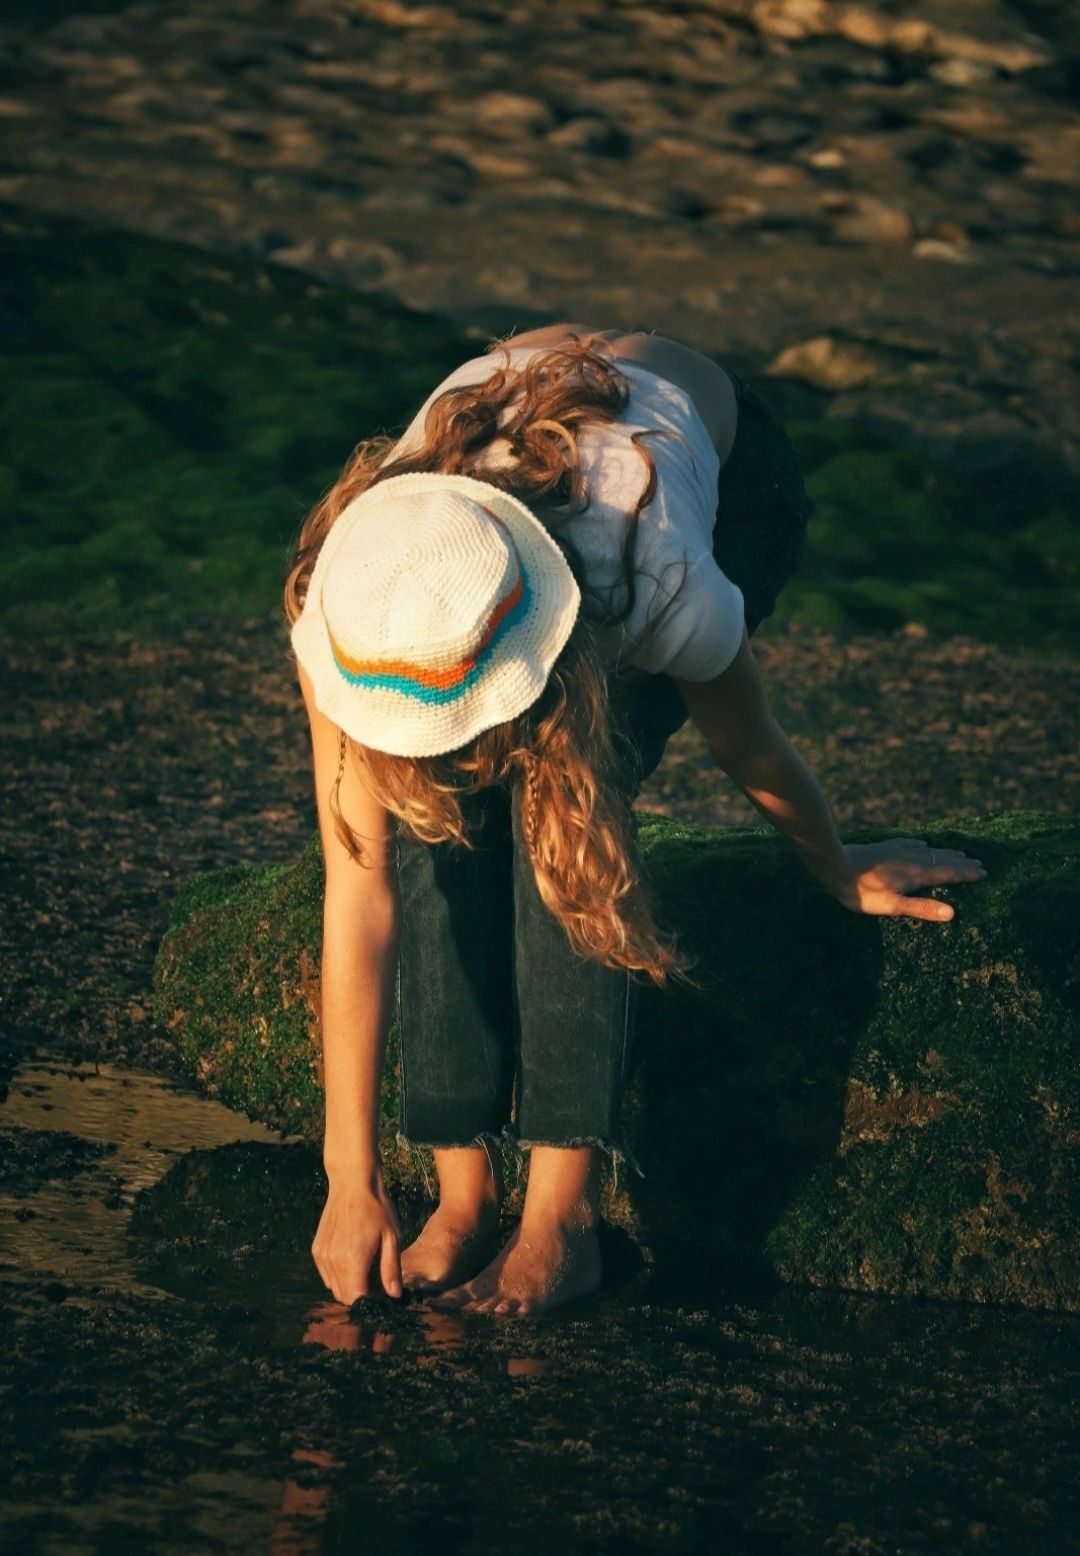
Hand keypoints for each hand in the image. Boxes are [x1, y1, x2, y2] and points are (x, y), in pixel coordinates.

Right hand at [312, 1174, 402, 1304]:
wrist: (352, 1182)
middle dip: (361, 1295)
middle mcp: (334, 1260)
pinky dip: (339, 1275)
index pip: (357, 1299)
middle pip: (345, 1296)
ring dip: (349, 1285)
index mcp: (353, 1259)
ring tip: (366, 1267)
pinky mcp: (317, 1249)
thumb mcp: (392, 1236)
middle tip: (377, 1280)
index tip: (382, 1294)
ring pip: (334, 1288)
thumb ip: (391, 1268)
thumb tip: (394, 1295)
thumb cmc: (377, 1207)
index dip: (371, 1302)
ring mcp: (322, 1255)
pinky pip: (327, 1275)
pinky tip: (352, 1260)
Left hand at [824, 837, 987, 920]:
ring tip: (958, 853)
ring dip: (945, 853)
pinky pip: (909, 843)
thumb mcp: (892, 906)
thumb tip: (953, 913)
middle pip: (942, 860)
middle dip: (961, 863)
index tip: (984, 873)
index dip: (967, 874)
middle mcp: (912, 859)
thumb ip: (922, 908)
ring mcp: (897, 851)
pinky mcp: (884, 847)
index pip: (949, 873)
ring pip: (928, 850)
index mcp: (917, 874)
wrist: (835, 864)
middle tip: (978, 863)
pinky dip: (921, 844)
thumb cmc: (862, 891)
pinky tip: (922, 843)